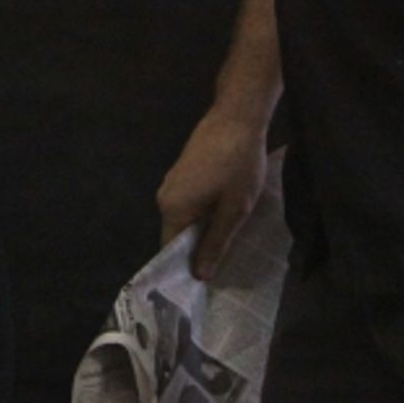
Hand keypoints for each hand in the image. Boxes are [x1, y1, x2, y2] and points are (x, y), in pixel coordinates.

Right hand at [157, 109, 268, 278]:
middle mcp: (165, 195)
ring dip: (201, 229)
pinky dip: (202, 212)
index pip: (169, 250)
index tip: (203, 285)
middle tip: (221, 266)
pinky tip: (222, 213)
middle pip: (176, 234)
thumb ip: (215, 244)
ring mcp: (172, 180)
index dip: (185, 269)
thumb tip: (199, 277)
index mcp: (173, 208)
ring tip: (225, 242)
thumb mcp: (233, 210)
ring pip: (184, 217)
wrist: (237, 116)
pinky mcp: (183, 169)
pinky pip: (188, 202)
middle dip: (195, 250)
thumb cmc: (238, 165)